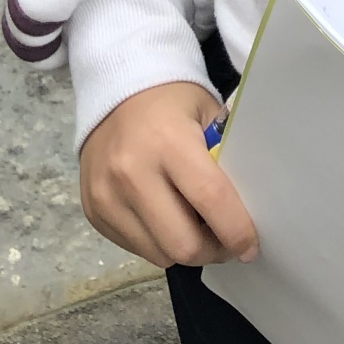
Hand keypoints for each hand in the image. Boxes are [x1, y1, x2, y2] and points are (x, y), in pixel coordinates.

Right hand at [79, 81, 259, 267]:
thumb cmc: (172, 102)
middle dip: (212, 251)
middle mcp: (131, 173)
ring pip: (158, 254)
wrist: (114, 89)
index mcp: (168, 141)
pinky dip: (157, 242)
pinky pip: (135, 248)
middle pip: (182, 244)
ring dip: (184, 250)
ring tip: (194, 226)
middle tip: (224, 239)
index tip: (251, 246)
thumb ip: (226, 159)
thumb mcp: (208, 114)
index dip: (237, 231)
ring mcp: (106, 196)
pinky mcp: (92, 211)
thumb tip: (248, 209)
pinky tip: (164, 217)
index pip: (211, 200)